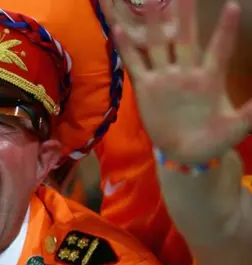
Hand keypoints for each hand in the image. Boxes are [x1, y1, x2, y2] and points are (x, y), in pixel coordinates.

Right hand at [105, 0, 251, 163]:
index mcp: (210, 79)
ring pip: (159, 45)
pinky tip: (120, 29)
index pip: (220, 49)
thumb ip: (249, 113)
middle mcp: (186, 73)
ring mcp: (165, 78)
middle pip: (185, 39)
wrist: (186, 154)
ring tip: (152, 1)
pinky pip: (135, 64)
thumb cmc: (214, 139)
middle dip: (186, 16)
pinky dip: (127, 47)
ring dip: (155, 24)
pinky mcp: (146, 88)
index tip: (233, 6)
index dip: (225, 30)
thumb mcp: (235, 127)